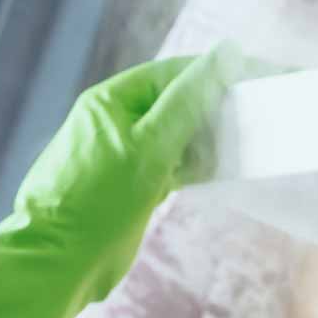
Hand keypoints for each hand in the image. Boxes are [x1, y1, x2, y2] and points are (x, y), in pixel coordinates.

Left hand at [17, 47, 236, 295]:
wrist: (58, 260)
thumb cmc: (98, 201)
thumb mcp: (150, 146)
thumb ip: (188, 102)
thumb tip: (222, 57)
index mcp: (113, 100)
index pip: (173, 73)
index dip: (216, 72)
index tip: (259, 77)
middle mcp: (116, 122)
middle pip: (176, 102)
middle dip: (216, 108)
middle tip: (258, 115)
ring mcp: (123, 155)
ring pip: (177, 137)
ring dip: (210, 140)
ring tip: (247, 144)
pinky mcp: (132, 186)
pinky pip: (172, 165)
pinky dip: (197, 166)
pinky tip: (222, 171)